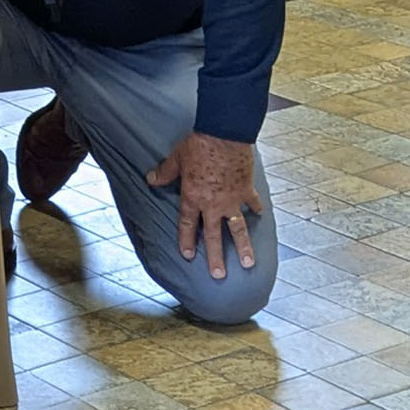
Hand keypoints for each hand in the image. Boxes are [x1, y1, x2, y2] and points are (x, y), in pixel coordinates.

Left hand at [146, 132, 264, 279]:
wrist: (223, 134)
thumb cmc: (197, 146)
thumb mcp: (175, 159)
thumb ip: (164, 173)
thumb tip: (150, 179)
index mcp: (193, 198)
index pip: (187, 225)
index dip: (187, 241)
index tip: (188, 256)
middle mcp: (212, 204)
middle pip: (213, 235)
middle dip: (215, 257)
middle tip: (218, 275)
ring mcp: (231, 199)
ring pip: (237, 228)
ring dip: (243, 246)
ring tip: (247, 263)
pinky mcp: (246, 189)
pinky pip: (252, 203)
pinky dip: (255, 209)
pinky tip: (259, 216)